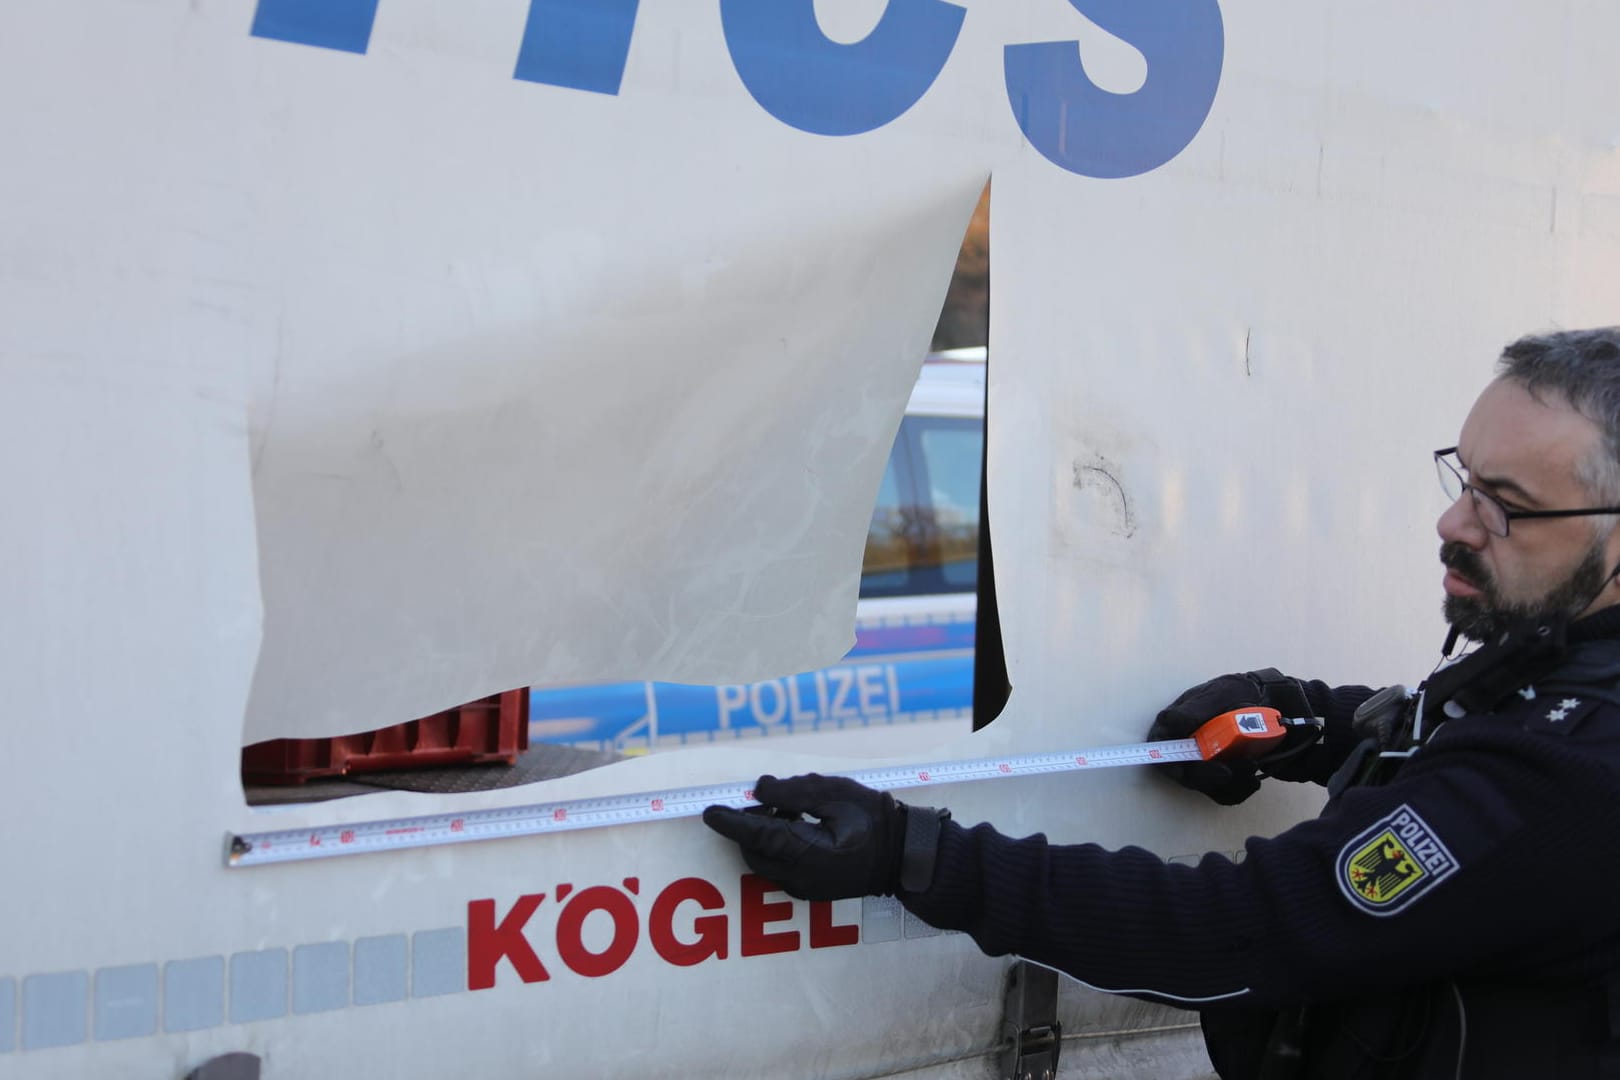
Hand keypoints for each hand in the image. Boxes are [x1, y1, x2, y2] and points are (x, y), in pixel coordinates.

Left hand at [702, 773, 905, 900]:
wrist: (903, 856)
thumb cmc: (876, 820)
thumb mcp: (837, 794)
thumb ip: (795, 791)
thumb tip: (758, 789)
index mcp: (807, 853)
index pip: (757, 836)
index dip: (731, 822)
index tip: (709, 811)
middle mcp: (800, 878)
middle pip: (755, 851)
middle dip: (750, 824)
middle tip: (767, 798)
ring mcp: (803, 888)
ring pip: (764, 861)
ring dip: (764, 834)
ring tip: (790, 808)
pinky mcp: (808, 889)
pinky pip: (778, 867)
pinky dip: (776, 845)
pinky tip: (798, 824)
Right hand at [1148, 672, 1267, 804]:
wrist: (1261, 703)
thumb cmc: (1232, 694)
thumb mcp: (1216, 695)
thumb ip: (1192, 710)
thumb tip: (1168, 722)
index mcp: (1171, 730)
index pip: (1159, 753)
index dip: (1172, 764)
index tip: (1197, 764)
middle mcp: (1181, 752)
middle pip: (1186, 776)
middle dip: (1212, 774)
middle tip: (1241, 762)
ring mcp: (1201, 767)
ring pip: (1207, 788)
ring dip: (1232, 782)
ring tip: (1252, 762)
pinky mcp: (1219, 778)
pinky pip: (1224, 794)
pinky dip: (1240, 789)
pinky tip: (1253, 778)